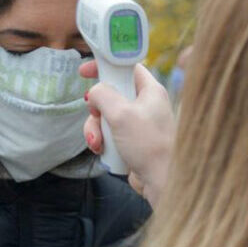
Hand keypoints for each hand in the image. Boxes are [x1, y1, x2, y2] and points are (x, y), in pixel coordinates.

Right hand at [81, 61, 174, 207]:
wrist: (162, 181)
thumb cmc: (148, 145)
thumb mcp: (121, 114)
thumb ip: (103, 95)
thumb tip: (94, 94)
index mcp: (149, 90)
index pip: (126, 67)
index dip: (105, 65)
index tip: (85, 71)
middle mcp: (144, 104)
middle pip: (109, 94)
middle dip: (96, 108)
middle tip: (95, 115)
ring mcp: (137, 124)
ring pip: (104, 117)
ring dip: (95, 129)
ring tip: (98, 143)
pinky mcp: (130, 141)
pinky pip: (108, 134)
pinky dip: (101, 141)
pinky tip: (102, 151)